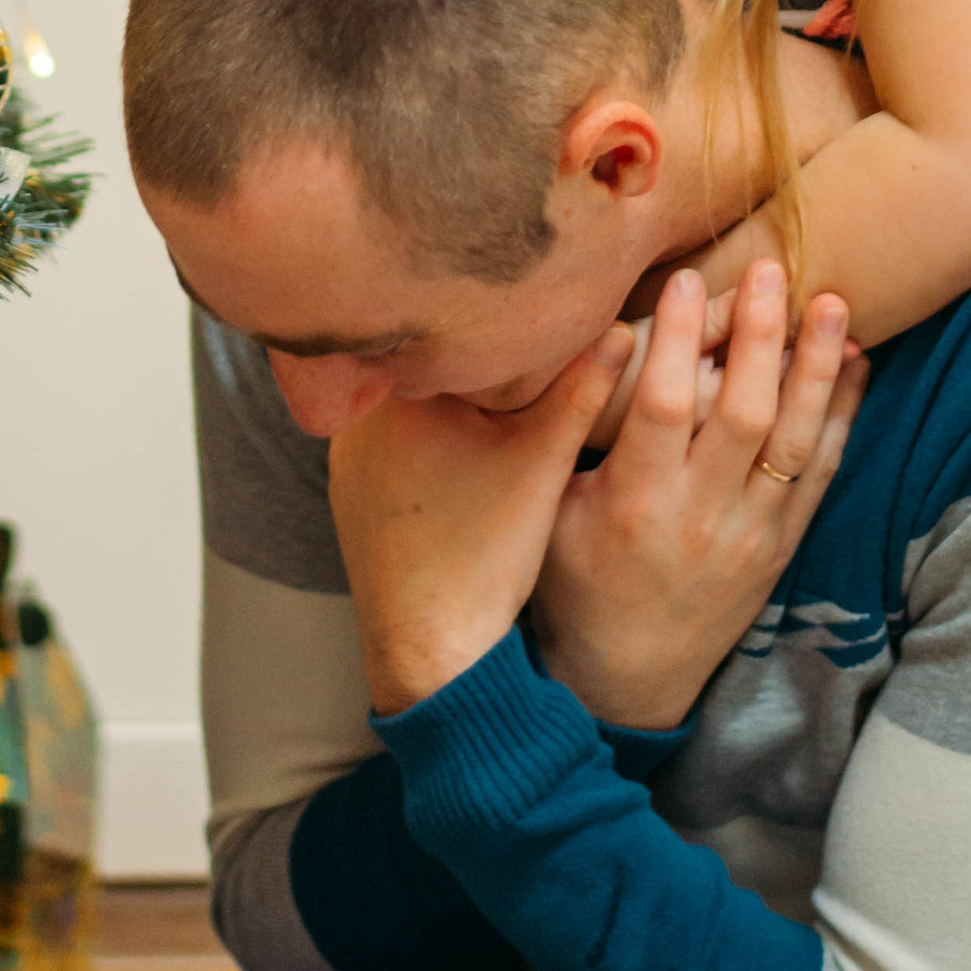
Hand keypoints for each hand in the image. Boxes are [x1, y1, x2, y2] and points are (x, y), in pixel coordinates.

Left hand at [328, 331, 632, 713]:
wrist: (429, 649)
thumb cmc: (482, 556)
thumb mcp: (542, 461)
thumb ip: (582, 387)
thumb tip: (625, 329)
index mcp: (394, 394)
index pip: (452, 332)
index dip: (501, 324)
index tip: (541, 321)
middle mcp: (354, 419)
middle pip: (429, 367)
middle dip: (478, 360)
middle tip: (531, 350)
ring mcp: (345, 458)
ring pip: (412, 404)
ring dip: (453, 400)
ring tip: (504, 398)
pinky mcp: (350, 491)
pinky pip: (395, 442)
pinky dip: (431, 438)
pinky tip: (466, 451)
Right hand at [529, 260, 865, 730]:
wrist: (630, 677)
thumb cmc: (576, 584)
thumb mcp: (551, 512)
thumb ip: (570, 433)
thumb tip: (589, 340)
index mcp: (634, 504)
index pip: (665, 407)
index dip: (682, 340)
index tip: (690, 279)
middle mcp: (700, 517)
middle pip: (744, 413)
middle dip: (760, 336)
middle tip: (771, 268)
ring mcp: (750, 533)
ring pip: (797, 440)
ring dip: (819, 368)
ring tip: (833, 303)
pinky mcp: (781, 546)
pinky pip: (822, 474)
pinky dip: (842, 415)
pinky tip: (856, 363)